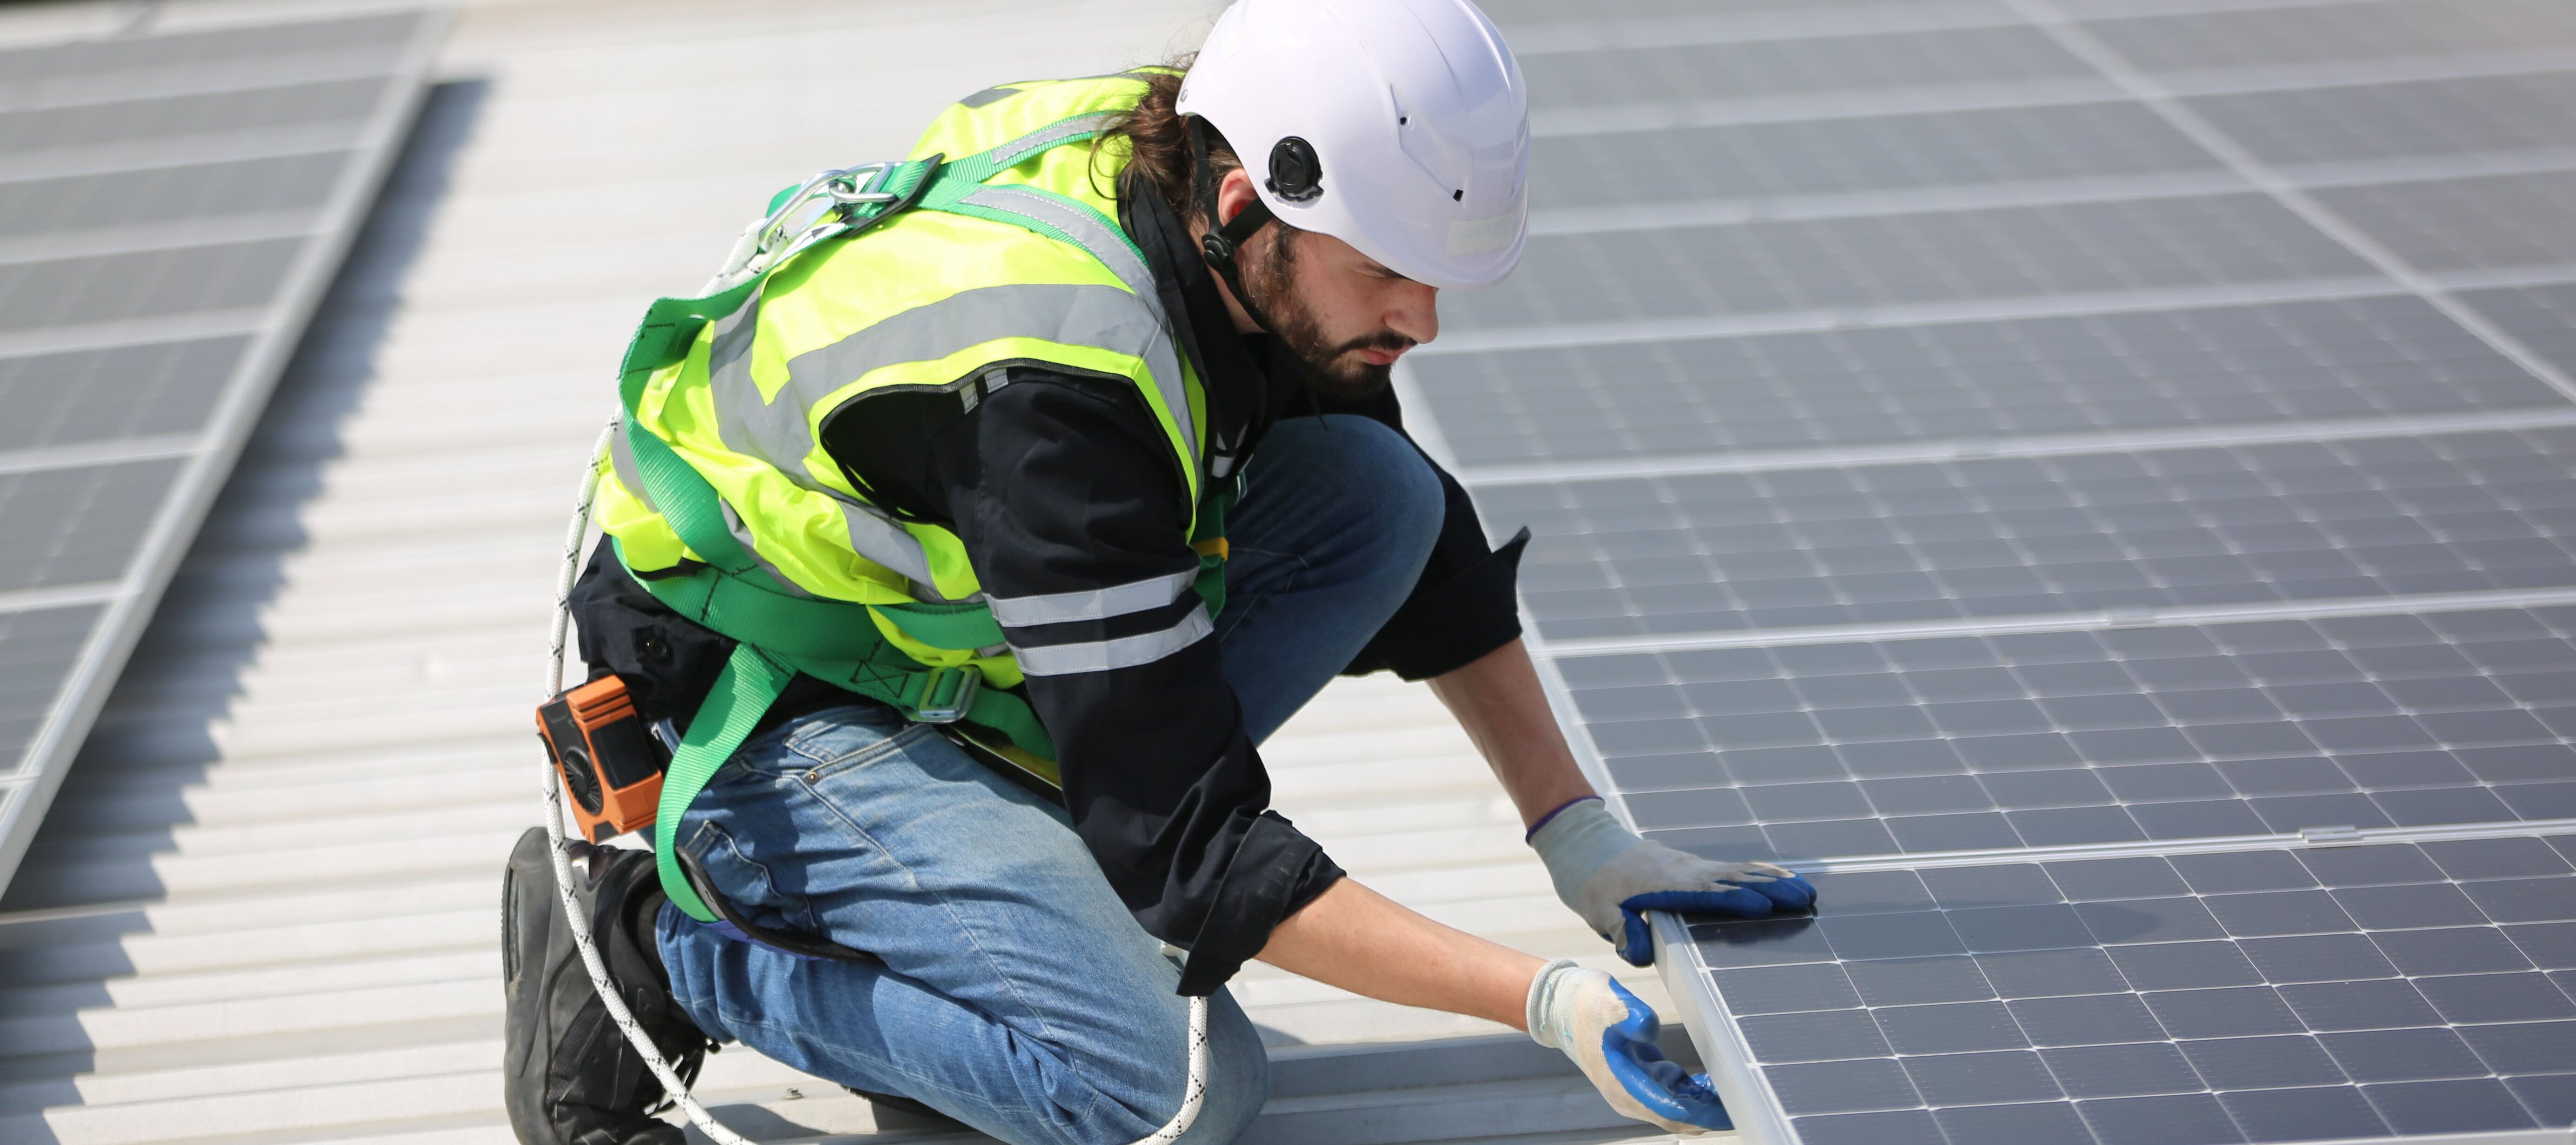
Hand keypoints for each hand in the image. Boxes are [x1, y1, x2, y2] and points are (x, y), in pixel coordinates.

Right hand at [1527, 959, 1731, 1133]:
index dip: (1702, 1112)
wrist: (1558, 1005)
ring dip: (1702, 1107)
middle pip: (1677, 1118)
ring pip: (1674, 1111)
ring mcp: (1631, 1090)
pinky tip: (1710, 1085)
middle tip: (1744, 1105)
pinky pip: (1669, 1098)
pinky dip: (1691, 1096)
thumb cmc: (1583, 1003)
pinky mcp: (1636, 1080)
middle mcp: (1628, 1096)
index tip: (1730, 1108)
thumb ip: (1629, 1013)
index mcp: (1623, 1084)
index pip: (1671, 1109)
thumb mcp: (1606, 1002)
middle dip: (1709, 1115)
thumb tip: (1648, 1025)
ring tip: (1734, 1093)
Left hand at [1530, 798, 1814, 964]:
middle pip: (1733, 880)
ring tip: (1806, 891)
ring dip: (1772, 880)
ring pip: (1738, 871)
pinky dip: (1758, 872)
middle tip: (1805, 900)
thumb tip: (1640, 956)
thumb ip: (1622, 931)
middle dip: (1769, 890)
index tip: (1764, 908)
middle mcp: (1684, 871)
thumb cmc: (1592, 883)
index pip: (1705, 894)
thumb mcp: (1599, 912)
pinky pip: (1732, 868)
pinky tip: (1780, 878)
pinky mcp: (1693, 865)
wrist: (1586, 845)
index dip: (1735, 901)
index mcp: (1664, 884)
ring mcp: (1691, 865)